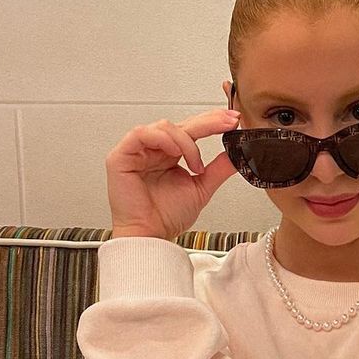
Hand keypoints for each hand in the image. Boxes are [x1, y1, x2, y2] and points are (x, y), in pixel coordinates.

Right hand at [105, 105, 239, 239]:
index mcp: (170, 155)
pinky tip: (175, 153)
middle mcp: (154, 150)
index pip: (191, 130)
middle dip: (208, 122)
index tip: (233, 121)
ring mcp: (137, 151)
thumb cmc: (166, 217)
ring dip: (186, 141)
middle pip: (181, 124)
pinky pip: (141, 134)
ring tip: (196, 164)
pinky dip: (163, 140)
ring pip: (164, 127)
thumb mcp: (201, 188)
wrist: (150, 236)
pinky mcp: (121, 155)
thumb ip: (218, 169)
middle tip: (228, 123)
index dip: (212, 122)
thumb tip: (238, 153)